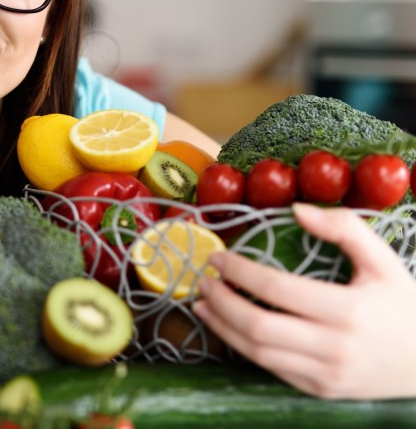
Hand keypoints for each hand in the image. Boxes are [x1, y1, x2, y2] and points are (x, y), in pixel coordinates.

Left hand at [193, 203, 415, 399]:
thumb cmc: (404, 306)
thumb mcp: (384, 261)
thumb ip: (345, 229)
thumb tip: (297, 209)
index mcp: (350, 310)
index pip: (277, 289)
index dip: (239, 272)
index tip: (218, 258)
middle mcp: (336, 346)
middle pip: (258, 326)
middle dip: (222, 301)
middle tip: (204, 281)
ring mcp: (327, 373)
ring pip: (257, 353)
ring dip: (222, 327)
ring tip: (203, 304)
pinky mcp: (320, 390)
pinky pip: (271, 369)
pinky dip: (243, 347)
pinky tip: (229, 327)